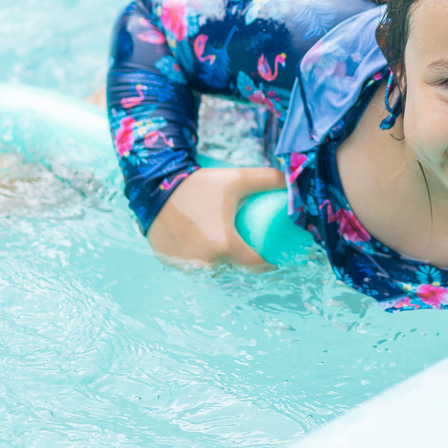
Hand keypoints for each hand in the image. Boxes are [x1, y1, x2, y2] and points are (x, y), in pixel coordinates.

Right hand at [147, 166, 285, 266]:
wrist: (154, 185)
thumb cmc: (199, 183)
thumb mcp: (237, 178)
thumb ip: (268, 179)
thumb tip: (293, 183)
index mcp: (225, 245)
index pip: (255, 264)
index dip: (267, 263)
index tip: (272, 258)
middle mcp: (206, 261)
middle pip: (232, 267)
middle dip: (240, 260)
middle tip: (242, 244)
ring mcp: (186, 265)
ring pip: (211, 269)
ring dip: (218, 263)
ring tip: (223, 247)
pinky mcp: (169, 263)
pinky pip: (191, 266)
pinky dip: (197, 260)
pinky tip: (201, 252)